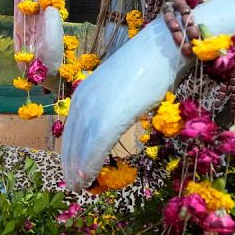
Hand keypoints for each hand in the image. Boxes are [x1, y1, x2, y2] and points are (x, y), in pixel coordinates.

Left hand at [61, 20, 189, 188]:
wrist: (165, 47)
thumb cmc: (149, 68)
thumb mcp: (121, 89)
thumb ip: (112, 107)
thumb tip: (111, 125)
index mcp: (86, 91)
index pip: (71, 127)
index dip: (69, 151)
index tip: (70, 169)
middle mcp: (86, 96)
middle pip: (72, 138)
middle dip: (70, 163)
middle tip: (72, 185)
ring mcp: (98, 103)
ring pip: (81, 144)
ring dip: (78, 168)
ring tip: (79, 187)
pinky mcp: (114, 111)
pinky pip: (97, 144)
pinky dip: (91, 163)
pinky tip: (88, 178)